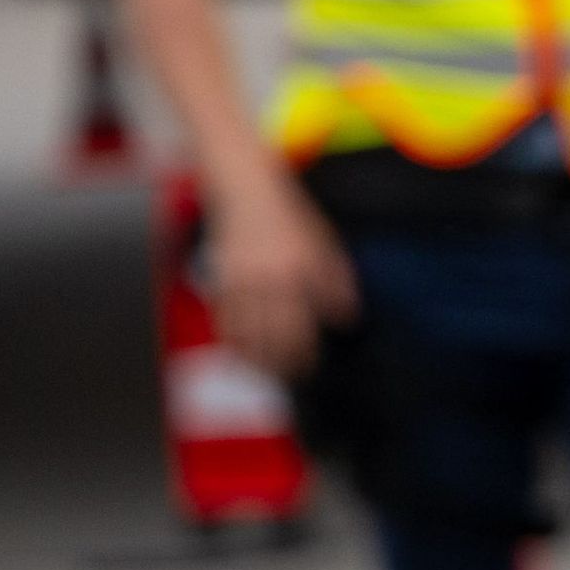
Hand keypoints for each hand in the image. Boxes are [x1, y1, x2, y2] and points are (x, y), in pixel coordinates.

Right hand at [208, 170, 358, 377]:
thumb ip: (336, 282)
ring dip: (250, 357)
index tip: (307, 369)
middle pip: (270, 335)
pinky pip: (223, 316)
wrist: (246, 190)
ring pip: (243, 330)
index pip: (301, 325)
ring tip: (260, 374)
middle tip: (285, 380)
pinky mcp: (221, 276)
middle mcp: (268, 280)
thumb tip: (348, 318)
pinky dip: (228, 338)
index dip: (303, 353)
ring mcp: (241, 279)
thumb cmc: (291, 216)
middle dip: (277, 363)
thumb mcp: (324, 243)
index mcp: (298, 272)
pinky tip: (235, 351)